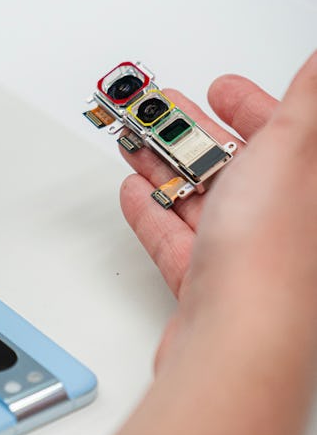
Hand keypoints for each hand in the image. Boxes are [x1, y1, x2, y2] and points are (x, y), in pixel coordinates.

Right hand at [119, 52, 316, 365]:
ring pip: (205, 200)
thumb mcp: (292, 147)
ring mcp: (250, 257)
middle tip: (165, 109)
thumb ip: (306, 98)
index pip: (288, 135)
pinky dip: (153, 212)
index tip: (222, 89)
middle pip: (239, 166)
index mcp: (311, 189)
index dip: (252, 106)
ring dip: (168, 166)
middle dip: (194, 133)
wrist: (238, 345)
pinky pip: (179, 240)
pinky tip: (136, 191)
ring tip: (138, 139)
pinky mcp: (211, 286)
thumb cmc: (276, 258)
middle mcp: (290, 224)